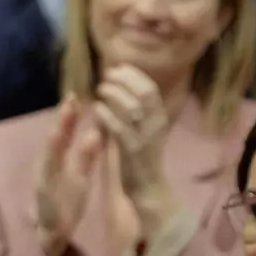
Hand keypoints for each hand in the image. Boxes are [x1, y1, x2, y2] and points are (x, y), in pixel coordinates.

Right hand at [36, 94, 102, 255]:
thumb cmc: (67, 200)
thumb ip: (87, 155)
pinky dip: (50, 176)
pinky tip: (57, 166)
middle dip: (60, 124)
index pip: (63, 135)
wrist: (54, 232)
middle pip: (53, 143)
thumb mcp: (80, 175)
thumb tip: (98, 130)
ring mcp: (43, 185)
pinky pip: (47, 188)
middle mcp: (46, 169)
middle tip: (69, 101)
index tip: (75, 95)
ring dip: (52, 146)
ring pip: (47, 162)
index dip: (68, 116)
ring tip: (58, 128)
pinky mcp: (44, 201)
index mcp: (57, 161)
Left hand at [92, 65, 177, 234]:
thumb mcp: (142, 130)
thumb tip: (119, 88)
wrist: (147, 189)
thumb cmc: (140, 158)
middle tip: (106, 75)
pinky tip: (96, 108)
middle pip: (144, 92)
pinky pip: (119, 128)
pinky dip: (107, 114)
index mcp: (159, 118)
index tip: (117, 67)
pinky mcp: (132, 151)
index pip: (150, 88)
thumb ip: (133, 111)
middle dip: (124, 79)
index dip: (134, 75)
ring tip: (100, 89)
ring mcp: (145, 137)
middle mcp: (155, 125)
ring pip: (132, 107)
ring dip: (115, 94)